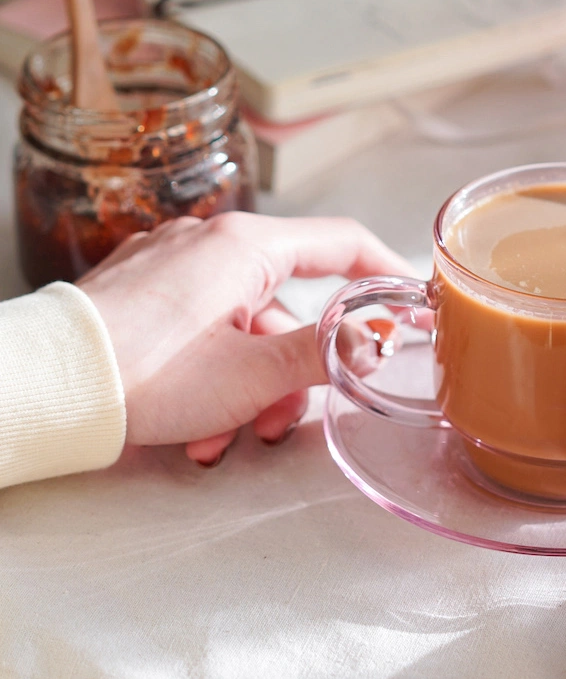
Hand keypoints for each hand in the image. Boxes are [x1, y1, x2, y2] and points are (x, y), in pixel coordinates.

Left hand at [77, 212, 409, 465]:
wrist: (42, 387)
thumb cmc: (141, 372)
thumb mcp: (251, 373)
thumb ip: (323, 353)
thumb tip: (373, 343)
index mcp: (244, 245)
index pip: (341, 242)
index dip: (385, 270)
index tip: (410, 297)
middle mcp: (206, 242)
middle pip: (285, 303)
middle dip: (292, 369)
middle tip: (286, 416)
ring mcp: (168, 264)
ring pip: (240, 325)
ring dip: (247, 387)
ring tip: (223, 437)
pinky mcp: (139, 291)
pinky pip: (199, 327)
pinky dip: (210, 373)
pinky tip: (192, 422)